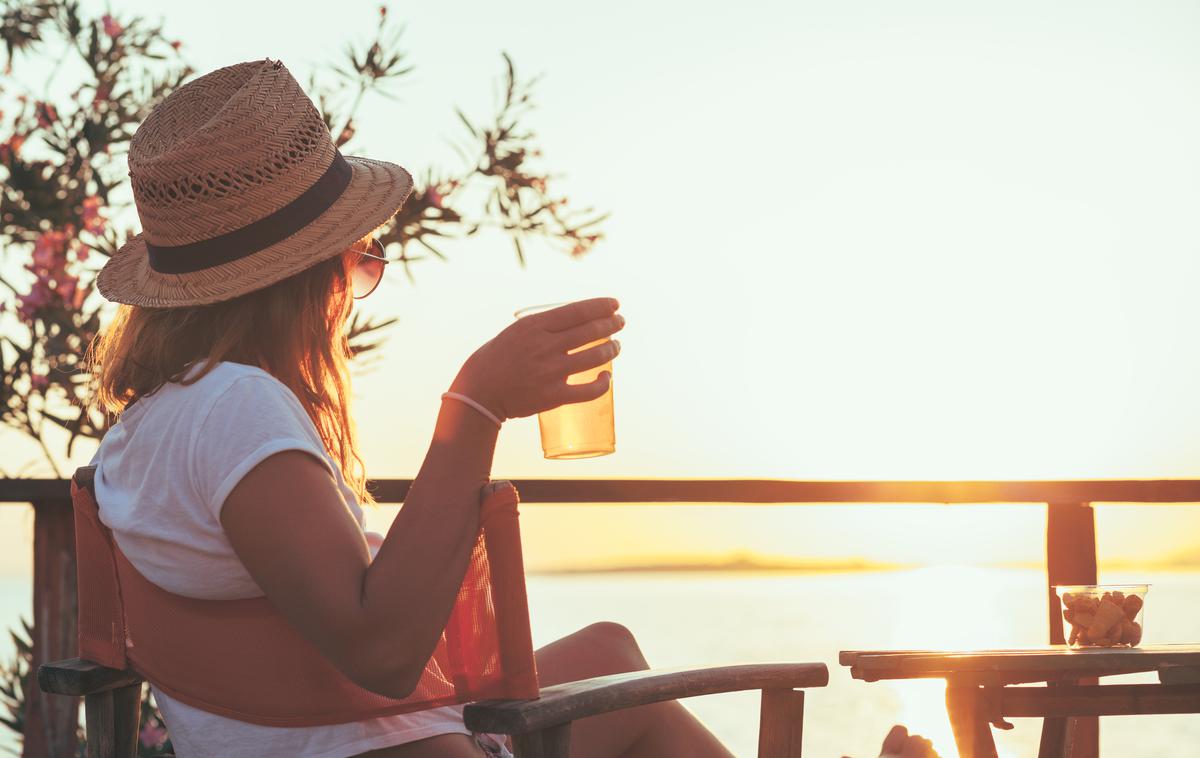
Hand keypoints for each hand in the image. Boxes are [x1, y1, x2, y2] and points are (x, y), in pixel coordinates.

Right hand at [450, 297, 623, 420]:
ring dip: (612, 349)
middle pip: (590, 331)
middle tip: (620, 323)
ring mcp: (550, 371)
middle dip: (612, 325)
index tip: (615, 305)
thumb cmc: (495, 360)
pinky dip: (603, 383)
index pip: (577, 311)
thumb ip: (541, 327)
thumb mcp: (515, 333)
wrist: (479, 394)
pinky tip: (607, 378)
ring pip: (594, 357)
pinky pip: (589, 390)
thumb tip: (572, 322)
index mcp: (533, 326)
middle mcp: (544, 346)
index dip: (601, 306)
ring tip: (617, 346)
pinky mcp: (553, 396)